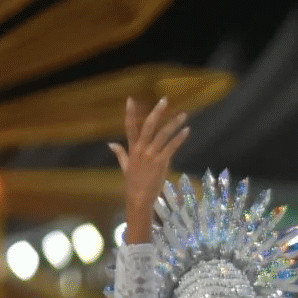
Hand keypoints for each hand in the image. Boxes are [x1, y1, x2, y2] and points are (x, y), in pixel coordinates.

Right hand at [109, 97, 190, 244]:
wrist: (139, 197)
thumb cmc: (133, 183)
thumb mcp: (124, 166)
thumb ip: (120, 153)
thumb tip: (110, 143)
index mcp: (132, 148)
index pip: (129, 127)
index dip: (130, 113)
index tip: (131, 99)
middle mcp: (141, 149)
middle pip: (148, 126)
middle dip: (157, 112)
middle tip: (165, 100)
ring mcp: (151, 155)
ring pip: (162, 134)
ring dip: (174, 123)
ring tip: (184, 114)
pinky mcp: (161, 162)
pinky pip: (171, 147)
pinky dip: (179, 138)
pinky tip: (186, 130)